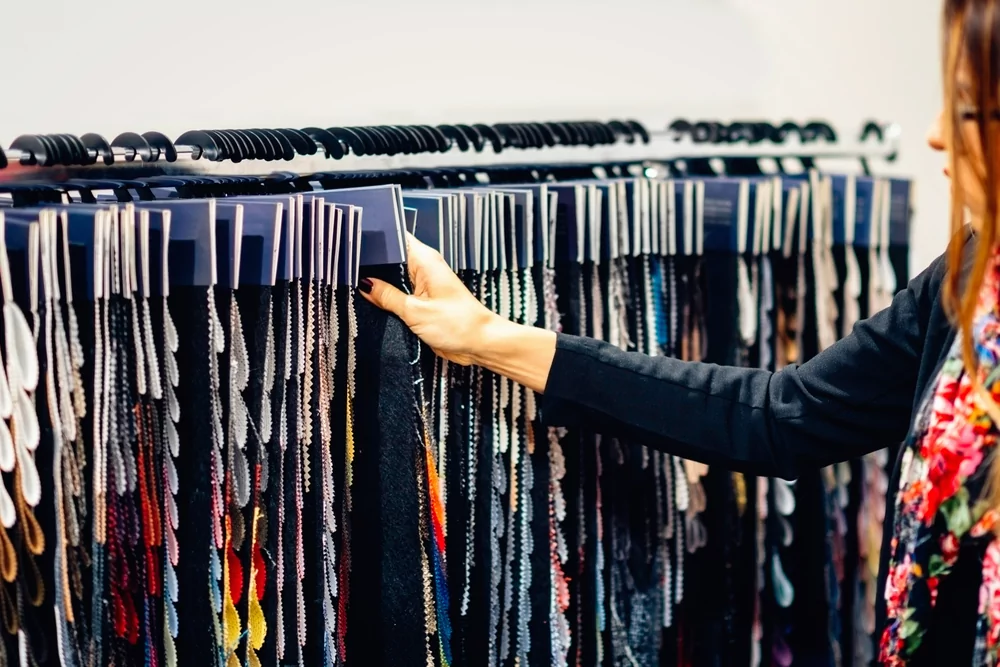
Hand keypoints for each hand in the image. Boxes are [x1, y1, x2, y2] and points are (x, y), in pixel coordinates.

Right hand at [358, 233, 497, 365]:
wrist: (479, 344)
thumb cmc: (458, 324)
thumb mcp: (415, 311)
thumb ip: (387, 296)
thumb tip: (364, 284)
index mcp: (425, 260)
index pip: (395, 237)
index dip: (374, 238)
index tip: (351, 242)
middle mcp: (424, 268)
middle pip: (391, 257)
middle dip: (371, 264)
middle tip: (346, 269)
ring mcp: (423, 284)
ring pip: (394, 277)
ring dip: (379, 283)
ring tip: (353, 285)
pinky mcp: (423, 301)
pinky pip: (400, 293)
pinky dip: (388, 297)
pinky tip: (372, 302)